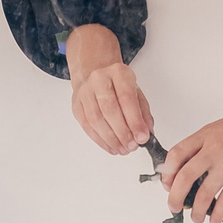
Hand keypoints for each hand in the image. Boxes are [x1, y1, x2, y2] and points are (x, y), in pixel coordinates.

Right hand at [65, 25, 152, 154]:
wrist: (95, 73)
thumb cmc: (118, 85)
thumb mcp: (136, 92)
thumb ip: (143, 113)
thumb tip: (146, 133)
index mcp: (118, 72)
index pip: (126, 98)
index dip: (135, 120)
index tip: (142, 137)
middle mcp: (99, 79)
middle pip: (109, 109)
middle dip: (122, 132)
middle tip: (132, 146)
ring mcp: (85, 92)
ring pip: (96, 119)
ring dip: (111, 139)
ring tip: (123, 149)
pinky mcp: (76, 105)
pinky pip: (87, 126)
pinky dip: (100, 140)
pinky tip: (111, 147)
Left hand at [159, 107, 222, 222]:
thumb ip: (208, 145)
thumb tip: (194, 169)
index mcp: (206, 134)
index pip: (177, 154)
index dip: (168, 173)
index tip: (167, 184)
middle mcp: (214, 147)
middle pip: (185, 176)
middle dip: (175, 197)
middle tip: (174, 206)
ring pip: (204, 193)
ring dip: (196, 210)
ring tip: (196, 217)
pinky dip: (217, 213)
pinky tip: (215, 218)